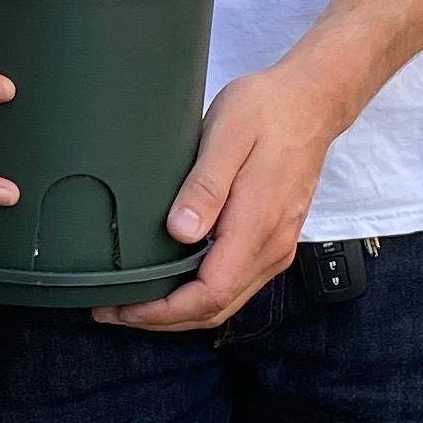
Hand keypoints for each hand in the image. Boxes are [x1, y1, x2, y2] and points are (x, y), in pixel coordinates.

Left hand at [97, 54, 348, 334]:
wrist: (311, 102)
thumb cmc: (266, 111)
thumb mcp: (227, 135)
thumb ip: (205, 187)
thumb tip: (179, 232)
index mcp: (257, 225)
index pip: (209, 294)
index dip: (162, 311)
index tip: (122, 307)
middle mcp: (271, 247)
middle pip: (215, 309)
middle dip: (161, 319)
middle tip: (111, 310)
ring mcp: (275, 247)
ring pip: (225, 302)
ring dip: (178, 311)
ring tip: (132, 300)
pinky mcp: (272, 241)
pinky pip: (234, 285)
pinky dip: (198, 296)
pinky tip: (170, 281)